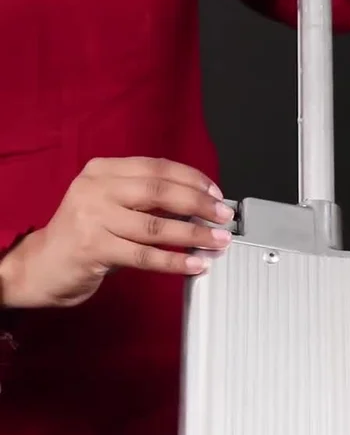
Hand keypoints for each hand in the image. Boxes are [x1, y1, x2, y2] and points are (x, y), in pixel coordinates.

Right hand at [0, 157, 234, 308]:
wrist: (40, 266)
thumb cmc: (85, 234)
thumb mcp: (111, 203)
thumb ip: (146, 198)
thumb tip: (200, 203)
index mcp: (103, 170)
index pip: (158, 167)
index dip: (193, 179)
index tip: (216, 193)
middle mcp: (96, 188)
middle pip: (160, 191)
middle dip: (199, 204)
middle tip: (223, 216)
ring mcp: (93, 218)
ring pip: (156, 225)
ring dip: (194, 235)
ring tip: (217, 241)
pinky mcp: (94, 248)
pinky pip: (145, 255)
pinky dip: (175, 260)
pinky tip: (195, 264)